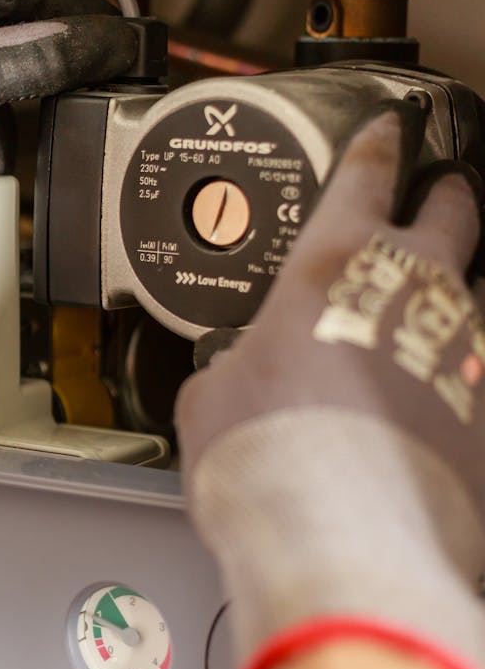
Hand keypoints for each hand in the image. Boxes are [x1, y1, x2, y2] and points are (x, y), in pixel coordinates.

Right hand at [175, 104, 484, 668]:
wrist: (339, 536)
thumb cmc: (266, 454)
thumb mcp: (211, 396)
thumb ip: (236, 365)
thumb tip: (242, 377)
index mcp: (333, 266)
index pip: (364, 179)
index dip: (376, 148)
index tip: (387, 133)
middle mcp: (414, 290)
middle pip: (453, 216)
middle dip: (449, 198)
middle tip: (447, 194)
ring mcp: (465, 350)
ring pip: (483, 292)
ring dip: (466, 290)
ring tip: (448, 299)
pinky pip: (481, 374)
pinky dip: (464, 374)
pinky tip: (445, 393)